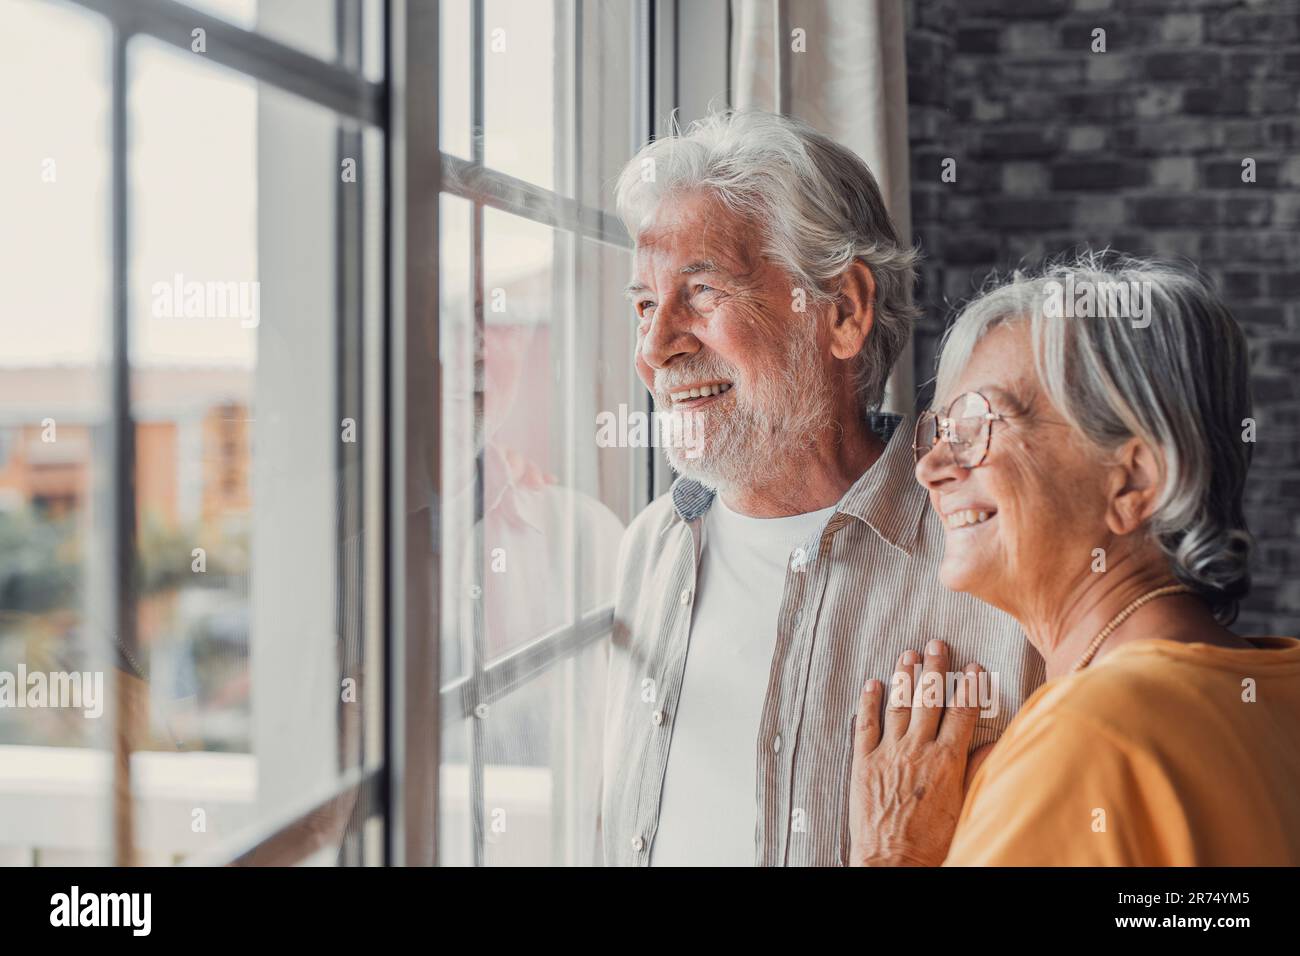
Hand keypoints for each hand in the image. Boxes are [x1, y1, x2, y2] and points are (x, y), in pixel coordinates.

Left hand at [848, 640, 983, 866]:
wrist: (893, 863)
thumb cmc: (934, 842)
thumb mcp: (966, 807)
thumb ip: (977, 772)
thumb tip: (991, 744)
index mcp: (947, 760)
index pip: (962, 713)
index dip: (969, 687)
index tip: (974, 667)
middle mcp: (917, 749)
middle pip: (929, 699)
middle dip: (934, 668)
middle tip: (936, 644)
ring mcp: (888, 753)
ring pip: (897, 705)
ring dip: (903, 676)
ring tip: (907, 654)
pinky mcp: (863, 763)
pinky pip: (865, 725)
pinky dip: (868, 703)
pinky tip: (871, 684)